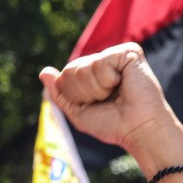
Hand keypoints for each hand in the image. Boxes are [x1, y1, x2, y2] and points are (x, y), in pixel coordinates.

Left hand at [39, 44, 181, 160]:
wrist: (138, 130)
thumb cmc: (113, 124)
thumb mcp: (78, 112)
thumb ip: (59, 93)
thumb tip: (43, 72)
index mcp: (94, 72)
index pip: (66, 75)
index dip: (76, 95)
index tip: (97, 105)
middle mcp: (105, 60)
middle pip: (72, 69)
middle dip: (84, 92)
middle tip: (108, 100)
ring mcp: (117, 54)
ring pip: (85, 66)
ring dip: (97, 88)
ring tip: (117, 94)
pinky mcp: (130, 52)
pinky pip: (101, 63)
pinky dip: (108, 80)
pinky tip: (123, 84)